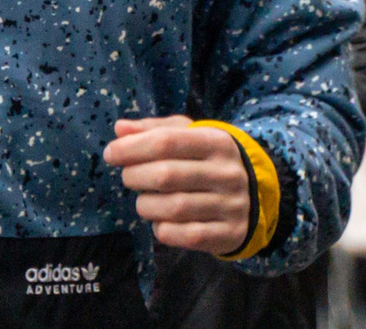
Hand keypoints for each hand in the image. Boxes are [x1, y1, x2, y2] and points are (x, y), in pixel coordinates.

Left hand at [105, 116, 249, 253]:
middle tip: (128, 177)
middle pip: (166, 175)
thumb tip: (120, 129)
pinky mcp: (228, 233)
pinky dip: (163, 230)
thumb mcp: (191, 137)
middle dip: (135, 176)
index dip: (133, 147)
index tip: (111, 153)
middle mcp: (227, 173)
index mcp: (217, 142)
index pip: (167, 142)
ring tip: (143, 200)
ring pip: (173, 208)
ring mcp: (231, 205)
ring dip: (146, 205)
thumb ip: (156, 130)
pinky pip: (186, 236)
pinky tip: (160, 222)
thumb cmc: (210, 161)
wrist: (255, 196)